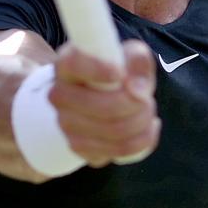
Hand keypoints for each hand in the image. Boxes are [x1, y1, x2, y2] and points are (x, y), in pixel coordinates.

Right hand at [52, 39, 158, 165]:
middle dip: (139, 104)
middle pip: (107, 107)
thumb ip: (138, 61)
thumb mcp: (130, 57)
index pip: (75, 64)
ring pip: (117, 132)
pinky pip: (120, 151)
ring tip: (147, 111)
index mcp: (67, 65)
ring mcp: (67, 126)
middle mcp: (60, 96)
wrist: (101, 98)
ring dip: (143, 122)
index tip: (120, 73)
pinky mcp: (80, 149)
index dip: (99, 70)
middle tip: (147, 98)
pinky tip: (143, 128)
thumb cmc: (117, 72)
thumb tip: (139, 89)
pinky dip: (142, 140)